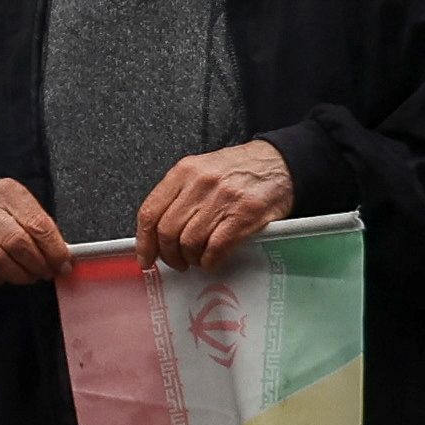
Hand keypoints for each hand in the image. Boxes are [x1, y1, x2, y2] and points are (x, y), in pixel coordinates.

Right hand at [0, 177, 71, 288]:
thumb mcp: (18, 201)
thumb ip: (38, 224)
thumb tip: (60, 255)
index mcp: (7, 193)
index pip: (37, 225)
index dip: (54, 250)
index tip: (63, 263)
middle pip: (18, 244)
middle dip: (38, 265)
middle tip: (46, 272)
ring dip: (19, 275)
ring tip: (28, 275)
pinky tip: (3, 275)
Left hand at [130, 139, 295, 267]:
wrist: (280, 163)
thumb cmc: (239, 171)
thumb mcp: (201, 171)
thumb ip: (178, 196)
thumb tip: (155, 232)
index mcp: (184, 171)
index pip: (150, 212)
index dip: (144, 241)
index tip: (145, 257)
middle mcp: (200, 183)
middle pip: (167, 231)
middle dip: (168, 255)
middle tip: (176, 262)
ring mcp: (223, 198)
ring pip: (189, 242)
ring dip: (190, 258)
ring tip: (196, 259)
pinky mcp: (244, 214)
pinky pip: (215, 247)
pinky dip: (209, 260)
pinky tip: (212, 259)